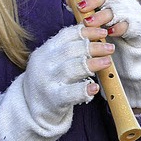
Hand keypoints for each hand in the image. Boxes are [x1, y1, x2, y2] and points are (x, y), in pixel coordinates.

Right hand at [0, 25, 113, 140]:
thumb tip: (97, 31)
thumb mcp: (53, 60)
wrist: (30, 109)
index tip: (103, 32)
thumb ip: (69, 47)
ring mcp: (47, 82)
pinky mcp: (53, 100)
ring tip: (108, 61)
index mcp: (45, 51)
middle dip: (92, 47)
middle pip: (70, 50)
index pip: (66, 35)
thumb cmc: (50, 80)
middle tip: (110, 48)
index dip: (86, 32)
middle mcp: (44, 64)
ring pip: (70, 69)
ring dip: (92, 64)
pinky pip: (69, 94)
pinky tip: (95, 87)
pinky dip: (83, 90)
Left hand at [75, 0, 140, 108]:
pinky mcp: (139, 26)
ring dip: (102, 16)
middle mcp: (121, 0)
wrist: (136, 41)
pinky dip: (119, 27)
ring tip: (89, 23)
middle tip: (81, 8)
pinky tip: (110, 32)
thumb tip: (69, 1)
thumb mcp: (98, 15)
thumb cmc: (112, 25)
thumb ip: (86, 8)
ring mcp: (131, 12)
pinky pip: (129, 24)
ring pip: (117, 9)